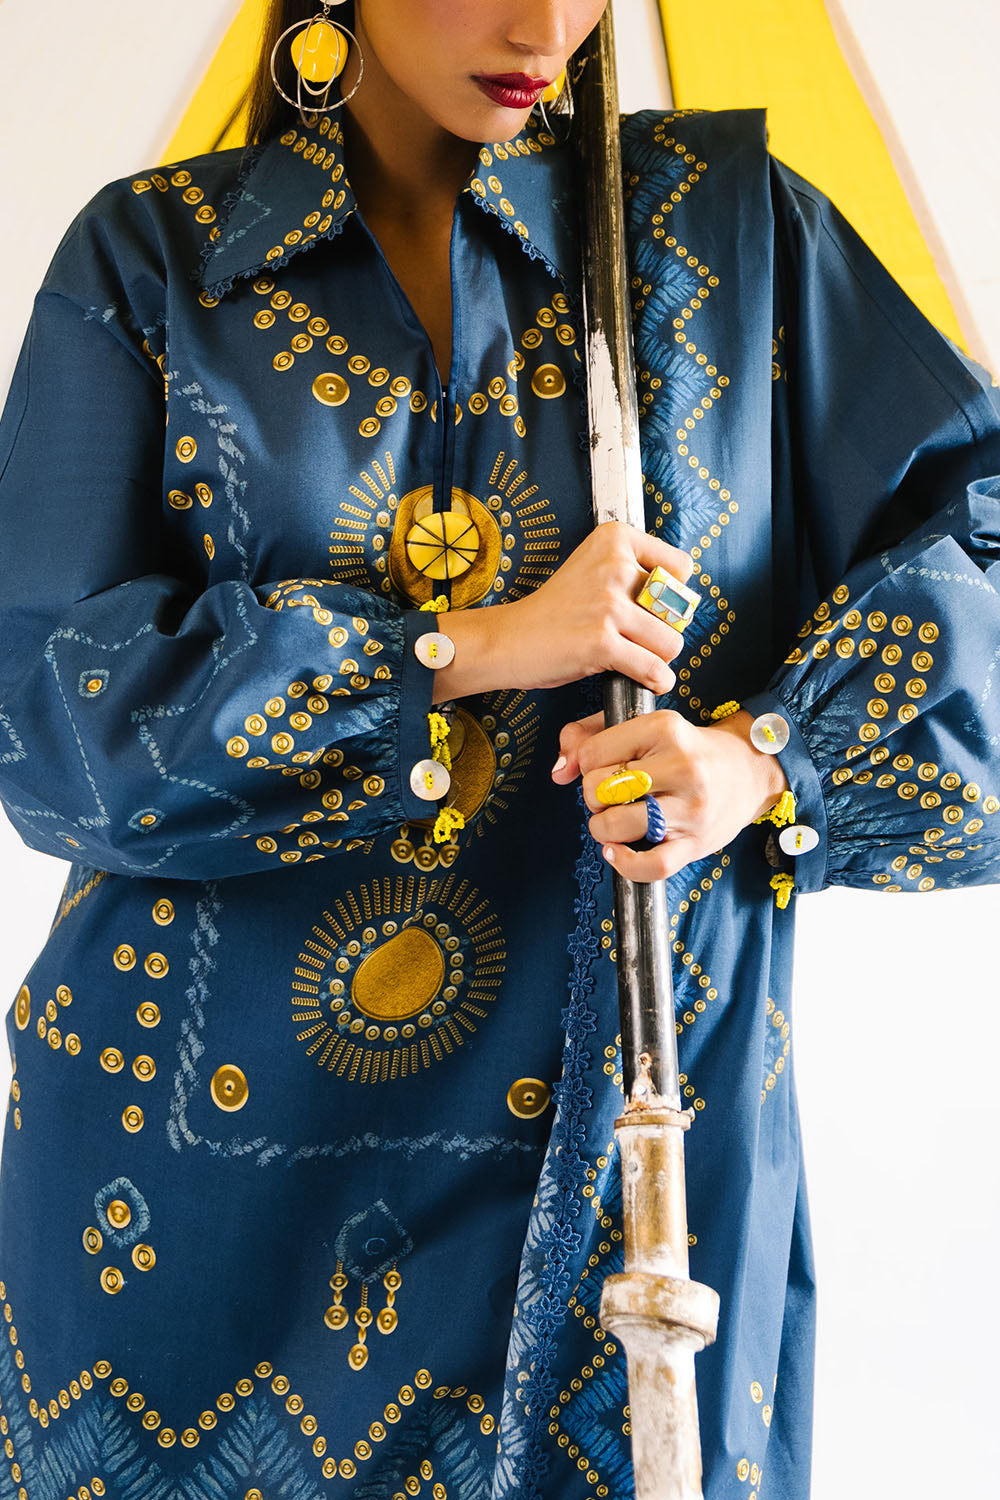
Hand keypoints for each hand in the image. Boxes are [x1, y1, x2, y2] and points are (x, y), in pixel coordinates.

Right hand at [431, 522, 692, 701]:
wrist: (507, 639)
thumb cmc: (553, 612)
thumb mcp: (593, 571)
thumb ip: (634, 575)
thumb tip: (683, 603)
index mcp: (614, 540)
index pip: (680, 568)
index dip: (671, 594)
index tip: (648, 607)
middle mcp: (614, 565)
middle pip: (678, 609)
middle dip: (663, 630)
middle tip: (636, 638)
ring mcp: (608, 604)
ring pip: (671, 642)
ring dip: (658, 658)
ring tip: (634, 659)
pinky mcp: (602, 642)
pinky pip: (653, 669)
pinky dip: (655, 680)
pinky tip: (644, 680)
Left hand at [552, 708, 788, 881]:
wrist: (749, 772)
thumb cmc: (686, 750)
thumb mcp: (644, 727)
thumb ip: (590, 735)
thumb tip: (559, 770)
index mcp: (664, 729)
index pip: (592, 754)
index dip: (586, 765)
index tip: (604, 769)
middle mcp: (681, 766)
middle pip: (599, 789)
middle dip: (593, 796)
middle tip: (612, 795)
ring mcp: (690, 807)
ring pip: (616, 824)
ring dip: (603, 828)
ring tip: (617, 819)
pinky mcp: (696, 843)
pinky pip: (651, 865)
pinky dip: (624, 863)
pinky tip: (616, 852)